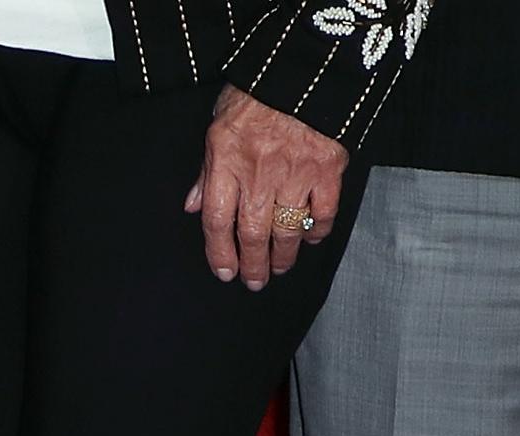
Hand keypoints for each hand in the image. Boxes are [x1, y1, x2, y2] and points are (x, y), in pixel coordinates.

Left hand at [184, 86, 343, 290]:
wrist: (303, 68)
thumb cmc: (256, 95)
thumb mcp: (218, 126)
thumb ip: (206, 170)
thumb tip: (192, 206)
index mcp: (227, 164)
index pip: (216, 221)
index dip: (218, 253)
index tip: (224, 272)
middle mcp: (259, 174)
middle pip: (251, 234)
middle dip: (252, 264)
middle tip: (255, 282)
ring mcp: (295, 173)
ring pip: (286, 229)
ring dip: (283, 255)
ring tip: (280, 267)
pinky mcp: (327, 168)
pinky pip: (323, 211)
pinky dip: (317, 230)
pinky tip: (311, 239)